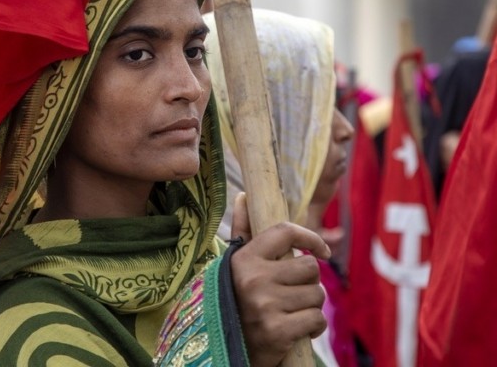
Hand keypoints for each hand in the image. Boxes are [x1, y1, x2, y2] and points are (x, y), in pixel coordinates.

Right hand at [230, 192, 330, 366]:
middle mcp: (253, 278)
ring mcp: (265, 305)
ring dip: (311, 306)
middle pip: (309, 268)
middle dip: (308, 283)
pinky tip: (296, 330)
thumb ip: (243, 230)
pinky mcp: (277, 331)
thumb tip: (243, 195)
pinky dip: (313, 327)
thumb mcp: (234, 266)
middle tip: (292, 294)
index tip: (321, 251)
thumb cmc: (234, 300)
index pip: (285, 232)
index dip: (310, 237)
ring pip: (317, 295)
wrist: (223, 348)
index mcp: (243, 258)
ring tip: (291, 312)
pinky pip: (316, 319)